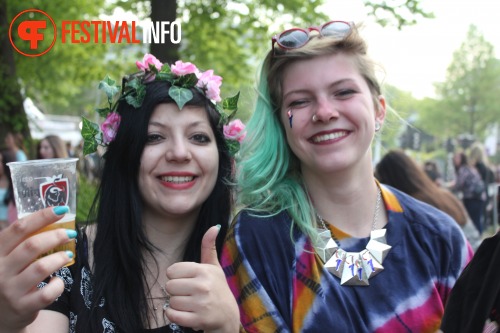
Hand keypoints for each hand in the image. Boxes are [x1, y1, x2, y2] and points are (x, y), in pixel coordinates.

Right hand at [0, 207, 73, 331]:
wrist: (0, 315)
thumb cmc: (10, 278)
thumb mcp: (8, 258)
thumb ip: (23, 242)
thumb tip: (55, 222)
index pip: (19, 228)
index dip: (42, 216)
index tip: (61, 210)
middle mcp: (0, 270)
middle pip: (31, 246)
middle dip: (56, 236)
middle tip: (70, 233)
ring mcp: (10, 290)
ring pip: (41, 268)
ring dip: (59, 258)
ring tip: (68, 255)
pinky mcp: (22, 307)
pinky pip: (47, 293)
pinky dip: (58, 284)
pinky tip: (58, 280)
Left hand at [165, 225, 239, 332]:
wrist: (228, 315)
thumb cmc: (217, 288)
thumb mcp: (214, 266)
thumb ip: (209, 246)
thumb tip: (215, 226)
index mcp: (204, 270)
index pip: (171, 271)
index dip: (177, 277)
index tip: (188, 281)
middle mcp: (203, 286)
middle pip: (169, 286)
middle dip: (176, 291)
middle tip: (190, 294)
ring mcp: (201, 304)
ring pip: (171, 301)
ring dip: (178, 304)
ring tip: (191, 304)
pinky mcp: (198, 320)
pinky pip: (172, 315)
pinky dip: (175, 315)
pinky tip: (186, 313)